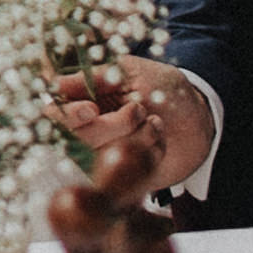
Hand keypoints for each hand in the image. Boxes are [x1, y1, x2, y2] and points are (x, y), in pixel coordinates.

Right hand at [55, 58, 213, 195]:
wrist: (200, 117)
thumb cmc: (162, 86)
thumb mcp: (130, 73)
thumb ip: (93, 79)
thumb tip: (53, 83)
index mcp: (83, 104)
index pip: (55, 117)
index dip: (68, 116)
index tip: (90, 110)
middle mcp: (89, 134)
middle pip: (78, 141)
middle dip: (113, 126)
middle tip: (139, 111)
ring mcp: (107, 159)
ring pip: (103, 159)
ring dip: (136, 138)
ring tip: (156, 122)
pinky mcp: (127, 180)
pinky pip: (129, 176)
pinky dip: (149, 156)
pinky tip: (161, 139)